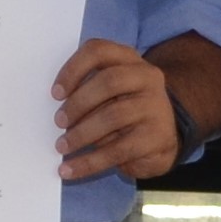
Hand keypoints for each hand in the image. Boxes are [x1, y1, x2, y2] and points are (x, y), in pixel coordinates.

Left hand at [53, 38, 178, 183]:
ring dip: (81, 134)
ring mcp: (156, 106)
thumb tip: (58, 112)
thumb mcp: (109, 94)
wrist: (165, 136)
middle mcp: (147, 77)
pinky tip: (71, 170)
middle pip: (109, 81)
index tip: (55, 93)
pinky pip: (118, 150)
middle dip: (78, 103)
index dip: (73, 69)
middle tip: (58, 122)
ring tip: (62, 147)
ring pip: (114, 115)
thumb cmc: (126, 109)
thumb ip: (88, 91)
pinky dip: (90, 162)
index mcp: (129, 59)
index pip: (99, 51)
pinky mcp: (157, 137)